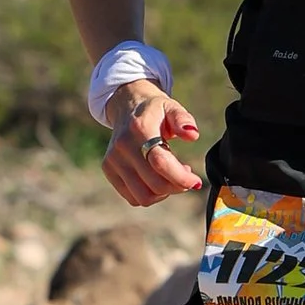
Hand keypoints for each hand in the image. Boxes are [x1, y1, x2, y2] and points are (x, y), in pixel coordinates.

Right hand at [101, 80, 202, 204]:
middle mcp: (123, 146)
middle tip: (187, 175)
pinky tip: (157, 180)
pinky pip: (133, 198)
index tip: (196, 182)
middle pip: (155, 184)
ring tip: (171, 177)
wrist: (127, 106)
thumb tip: (192, 135)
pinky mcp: (108, 169)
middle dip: (177, 186)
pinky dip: (150, 195)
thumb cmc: (155, 111)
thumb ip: (183, 120)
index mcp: (140, 129)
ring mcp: (113, 160)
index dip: (181, 178)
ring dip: (164, 193)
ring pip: (143, 197)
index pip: (160, 162)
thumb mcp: (172, 108)